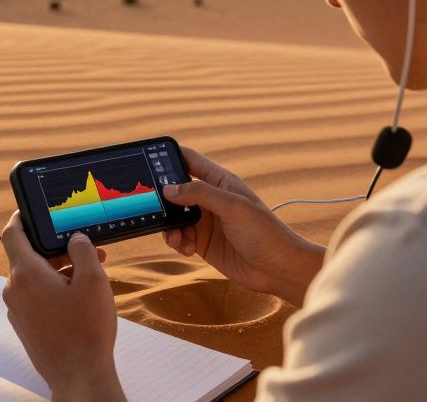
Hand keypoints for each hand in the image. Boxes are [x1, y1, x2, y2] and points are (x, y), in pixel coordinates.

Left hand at [0, 212, 125, 400]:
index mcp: (26, 273)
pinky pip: (36, 296)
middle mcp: (15, 290)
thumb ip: (83, 250)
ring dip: (59, 269)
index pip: (12, 233)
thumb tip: (75, 239)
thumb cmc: (86, 329)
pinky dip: (53, 288)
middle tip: (86, 249)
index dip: (21, 217)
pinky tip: (78, 297)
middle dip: (58, 249)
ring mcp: (18, 310)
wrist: (79, 375)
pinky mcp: (25, 325)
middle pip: (30, 256)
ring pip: (35, 277)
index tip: (31, 210)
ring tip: (89, 275)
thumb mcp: (93, 280)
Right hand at [162, 147, 325, 306]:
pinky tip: (187, 248)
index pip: (190, 161)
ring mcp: (206, 222)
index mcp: (220, 182)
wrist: (278, 269)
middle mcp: (211, 199)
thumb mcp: (232, 207)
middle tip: (151, 206)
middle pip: (176, 190)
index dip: (169, 157)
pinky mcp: (203, 243)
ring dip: (169, 225)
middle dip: (163, 198)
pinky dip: (177, 242)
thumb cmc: (264, 232)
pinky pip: (180, 237)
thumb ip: (200, 194)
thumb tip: (168, 189)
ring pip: (174, 217)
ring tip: (176, 236)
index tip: (148, 159)